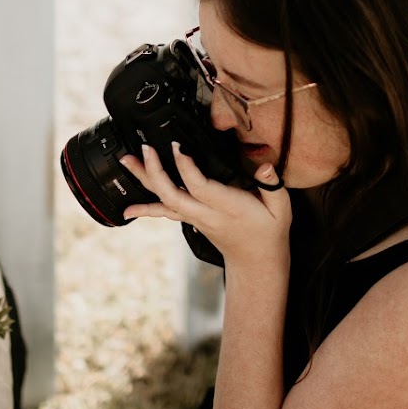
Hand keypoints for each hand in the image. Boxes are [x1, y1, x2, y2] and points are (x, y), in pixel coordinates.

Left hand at [120, 142, 292, 265]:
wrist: (256, 262)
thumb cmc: (268, 232)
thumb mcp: (281, 208)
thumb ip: (273, 185)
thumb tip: (265, 165)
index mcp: (227, 207)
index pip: (199, 187)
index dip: (186, 167)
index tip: (178, 147)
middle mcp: (205, 213)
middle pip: (172, 194)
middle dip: (155, 171)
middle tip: (145, 148)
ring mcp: (194, 217)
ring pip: (164, 199)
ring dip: (144, 180)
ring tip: (126, 161)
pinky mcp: (190, 218)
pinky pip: (164, 211)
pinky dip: (145, 208)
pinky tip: (128, 209)